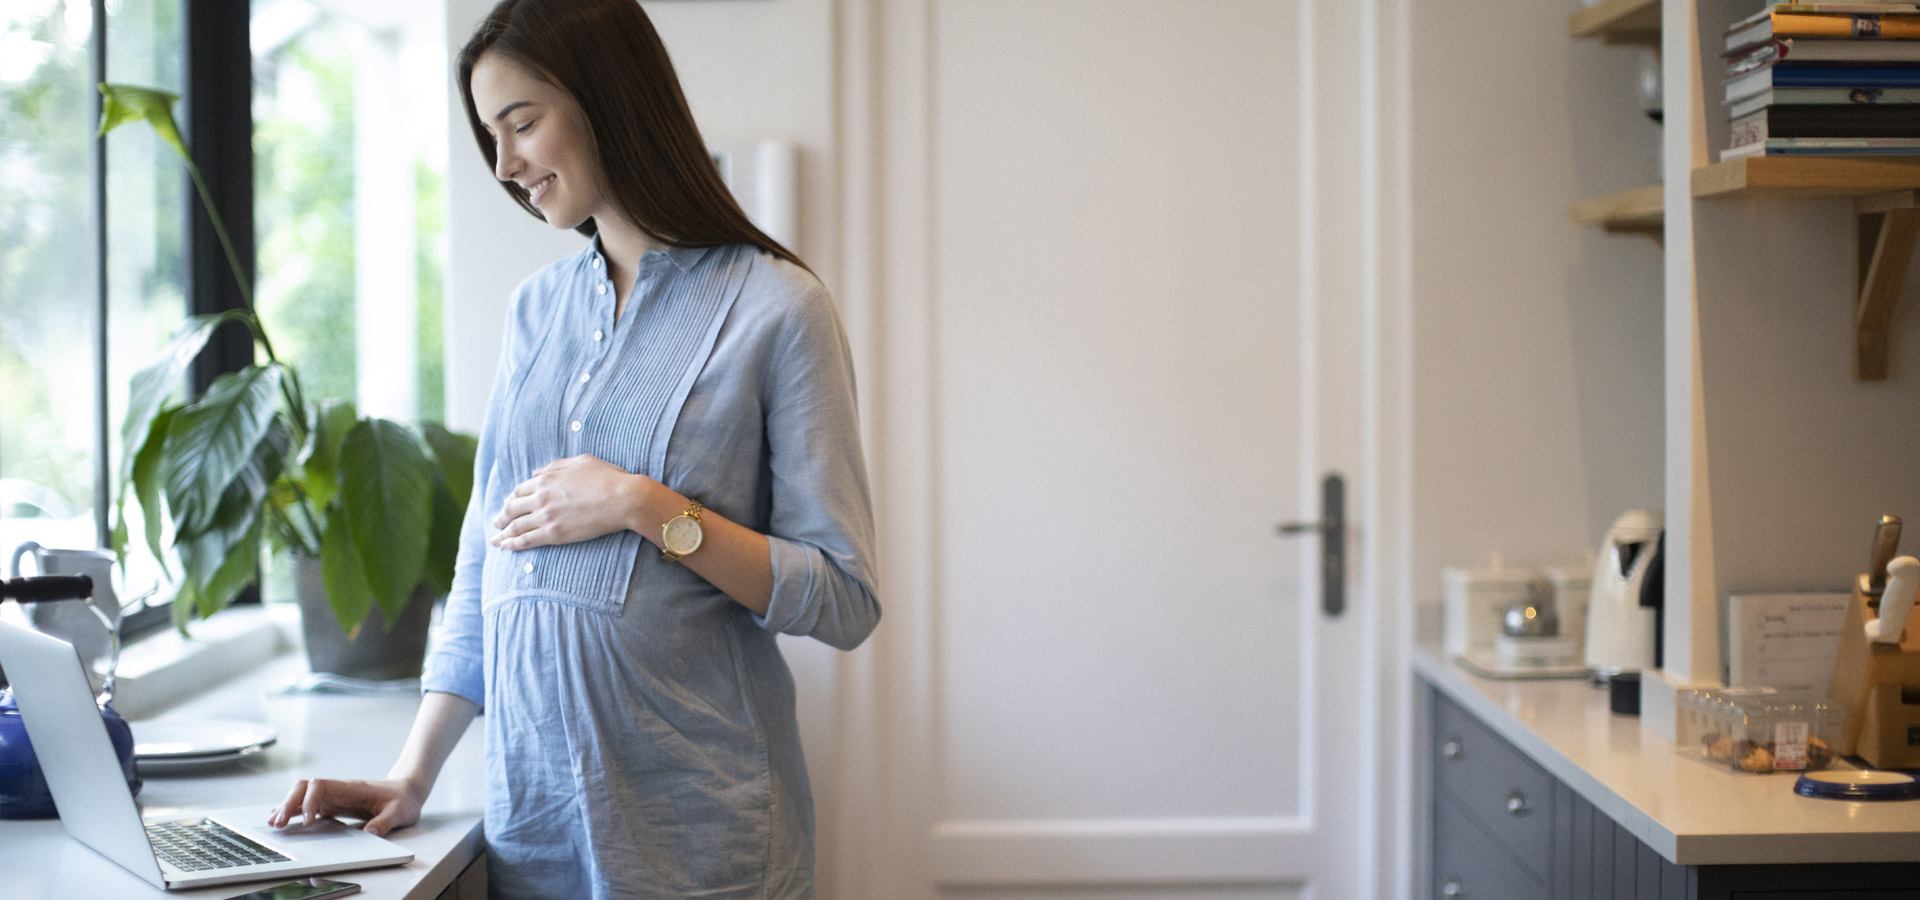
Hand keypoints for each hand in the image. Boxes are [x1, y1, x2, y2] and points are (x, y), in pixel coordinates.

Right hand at [268, 777, 421, 836]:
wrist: (406, 791)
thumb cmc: (403, 800)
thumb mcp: (400, 812)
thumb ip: (386, 821)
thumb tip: (371, 833)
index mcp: (351, 788)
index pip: (320, 786)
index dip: (310, 802)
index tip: (310, 822)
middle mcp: (337, 790)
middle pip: (303, 788)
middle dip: (288, 804)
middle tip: (279, 824)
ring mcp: (333, 796)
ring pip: (301, 795)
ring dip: (286, 807)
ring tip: (273, 824)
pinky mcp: (332, 805)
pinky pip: (306, 804)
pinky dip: (292, 811)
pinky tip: (282, 821)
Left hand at [490, 454, 647, 550]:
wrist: (623, 498)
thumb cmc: (608, 477)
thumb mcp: (580, 462)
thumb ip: (555, 466)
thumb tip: (536, 472)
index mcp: (547, 478)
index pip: (520, 490)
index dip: (512, 499)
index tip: (509, 505)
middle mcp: (542, 496)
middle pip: (512, 508)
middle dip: (502, 516)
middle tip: (497, 523)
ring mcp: (546, 516)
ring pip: (516, 525)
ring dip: (503, 533)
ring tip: (496, 539)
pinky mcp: (554, 533)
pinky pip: (527, 540)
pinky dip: (513, 544)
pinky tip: (506, 547)